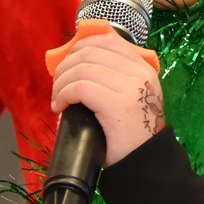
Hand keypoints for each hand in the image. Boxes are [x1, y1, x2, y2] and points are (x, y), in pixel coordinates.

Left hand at [49, 28, 165, 166]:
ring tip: (58, 99)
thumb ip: (113, 78)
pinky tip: (61, 107)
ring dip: (61, 82)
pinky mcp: (118, 105)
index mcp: (144, 68)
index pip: (107, 39)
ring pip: (82, 68)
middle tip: (58, 86)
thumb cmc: (132, 134)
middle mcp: (140, 73)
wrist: (146, 164)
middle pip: (90, 52)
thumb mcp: (129, 98)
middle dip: (65, 66)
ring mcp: (131, 88)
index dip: (79, 46)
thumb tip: (74, 62)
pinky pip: (80, 87)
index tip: (67, 63)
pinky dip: (64, 94)